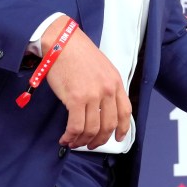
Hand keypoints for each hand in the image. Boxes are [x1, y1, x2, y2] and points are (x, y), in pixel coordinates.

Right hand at [41, 17, 130, 149]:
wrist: (61, 42)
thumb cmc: (77, 52)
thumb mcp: (101, 67)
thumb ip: (105, 86)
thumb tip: (100, 107)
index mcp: (115, 82)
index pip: (125, 112)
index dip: (122, 129)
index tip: (118, 138)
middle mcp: (107, 90)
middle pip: (109, 125)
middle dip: (100, 140)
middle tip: (91, 144)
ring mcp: (93, 95)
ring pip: (92, 129)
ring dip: (83, 141)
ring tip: (74, 142)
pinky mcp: (76, 99)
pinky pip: (76, 126)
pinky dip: (71, 136)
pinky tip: (66, 138)